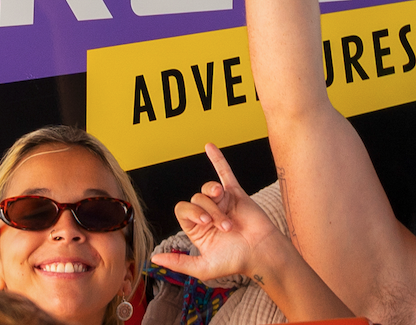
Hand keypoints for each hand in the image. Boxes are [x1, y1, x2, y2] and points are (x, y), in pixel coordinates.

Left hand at [150, 144, 288, 281]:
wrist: (261, 253)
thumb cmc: (235, 261)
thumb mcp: (202, 267)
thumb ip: (178, 262)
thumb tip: (154, 259)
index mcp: (198, 229)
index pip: (183, 211)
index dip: (191, 214)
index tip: (205, 224)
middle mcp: (208, 213)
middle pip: (196, 200)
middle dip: (207, 212)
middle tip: (221, 225)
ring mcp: (222, 202)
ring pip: (209, 191)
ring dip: (217, 205)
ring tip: (228, 219)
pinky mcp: (237, 194)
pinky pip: (225, 173)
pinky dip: (217, 159)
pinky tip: (209, 146)